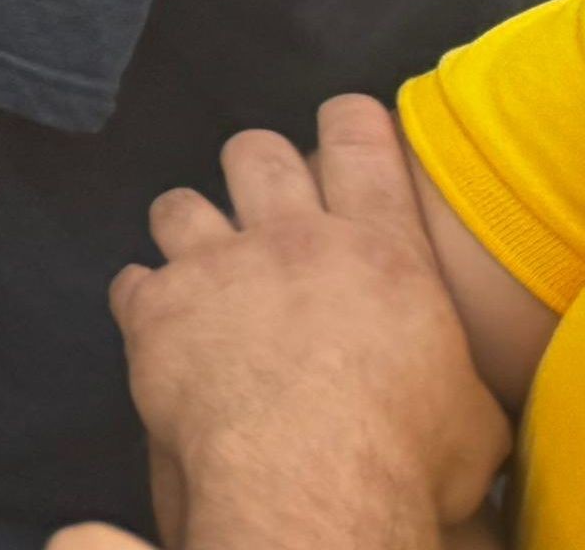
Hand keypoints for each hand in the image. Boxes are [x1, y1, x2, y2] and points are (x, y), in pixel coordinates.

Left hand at [109, 98, 510, 549]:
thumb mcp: (468, 413)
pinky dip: (145, 301)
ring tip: (203, 265)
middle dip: (256, 165)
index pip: (362, 147)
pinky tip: (161, 328)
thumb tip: (441, 389)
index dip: (349, 122)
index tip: (342, 119)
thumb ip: (447, 371)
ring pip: (179, 204)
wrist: (309, 481)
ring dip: (189, 228)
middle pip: (256, 152)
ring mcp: (214, 268)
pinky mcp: (156, 309)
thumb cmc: (403, 453)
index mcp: (380, 253)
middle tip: (263, 199)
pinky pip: (132, 280)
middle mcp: (290, 241)